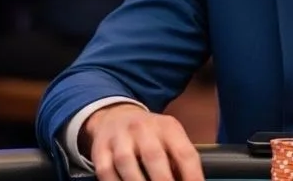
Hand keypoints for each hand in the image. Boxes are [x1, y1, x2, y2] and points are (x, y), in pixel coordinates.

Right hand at [81, 103, 203, 180]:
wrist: (116, 116)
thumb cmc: (150, 134)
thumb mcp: (169, 137)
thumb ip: (179, 158)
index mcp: (168, 127)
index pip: (184, 152)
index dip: (192, 175)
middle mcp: (143, 129)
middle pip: (154, 156)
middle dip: (163, 180)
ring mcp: (120, 138)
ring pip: (126, 162)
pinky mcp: (100, 149)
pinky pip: (106, 171)